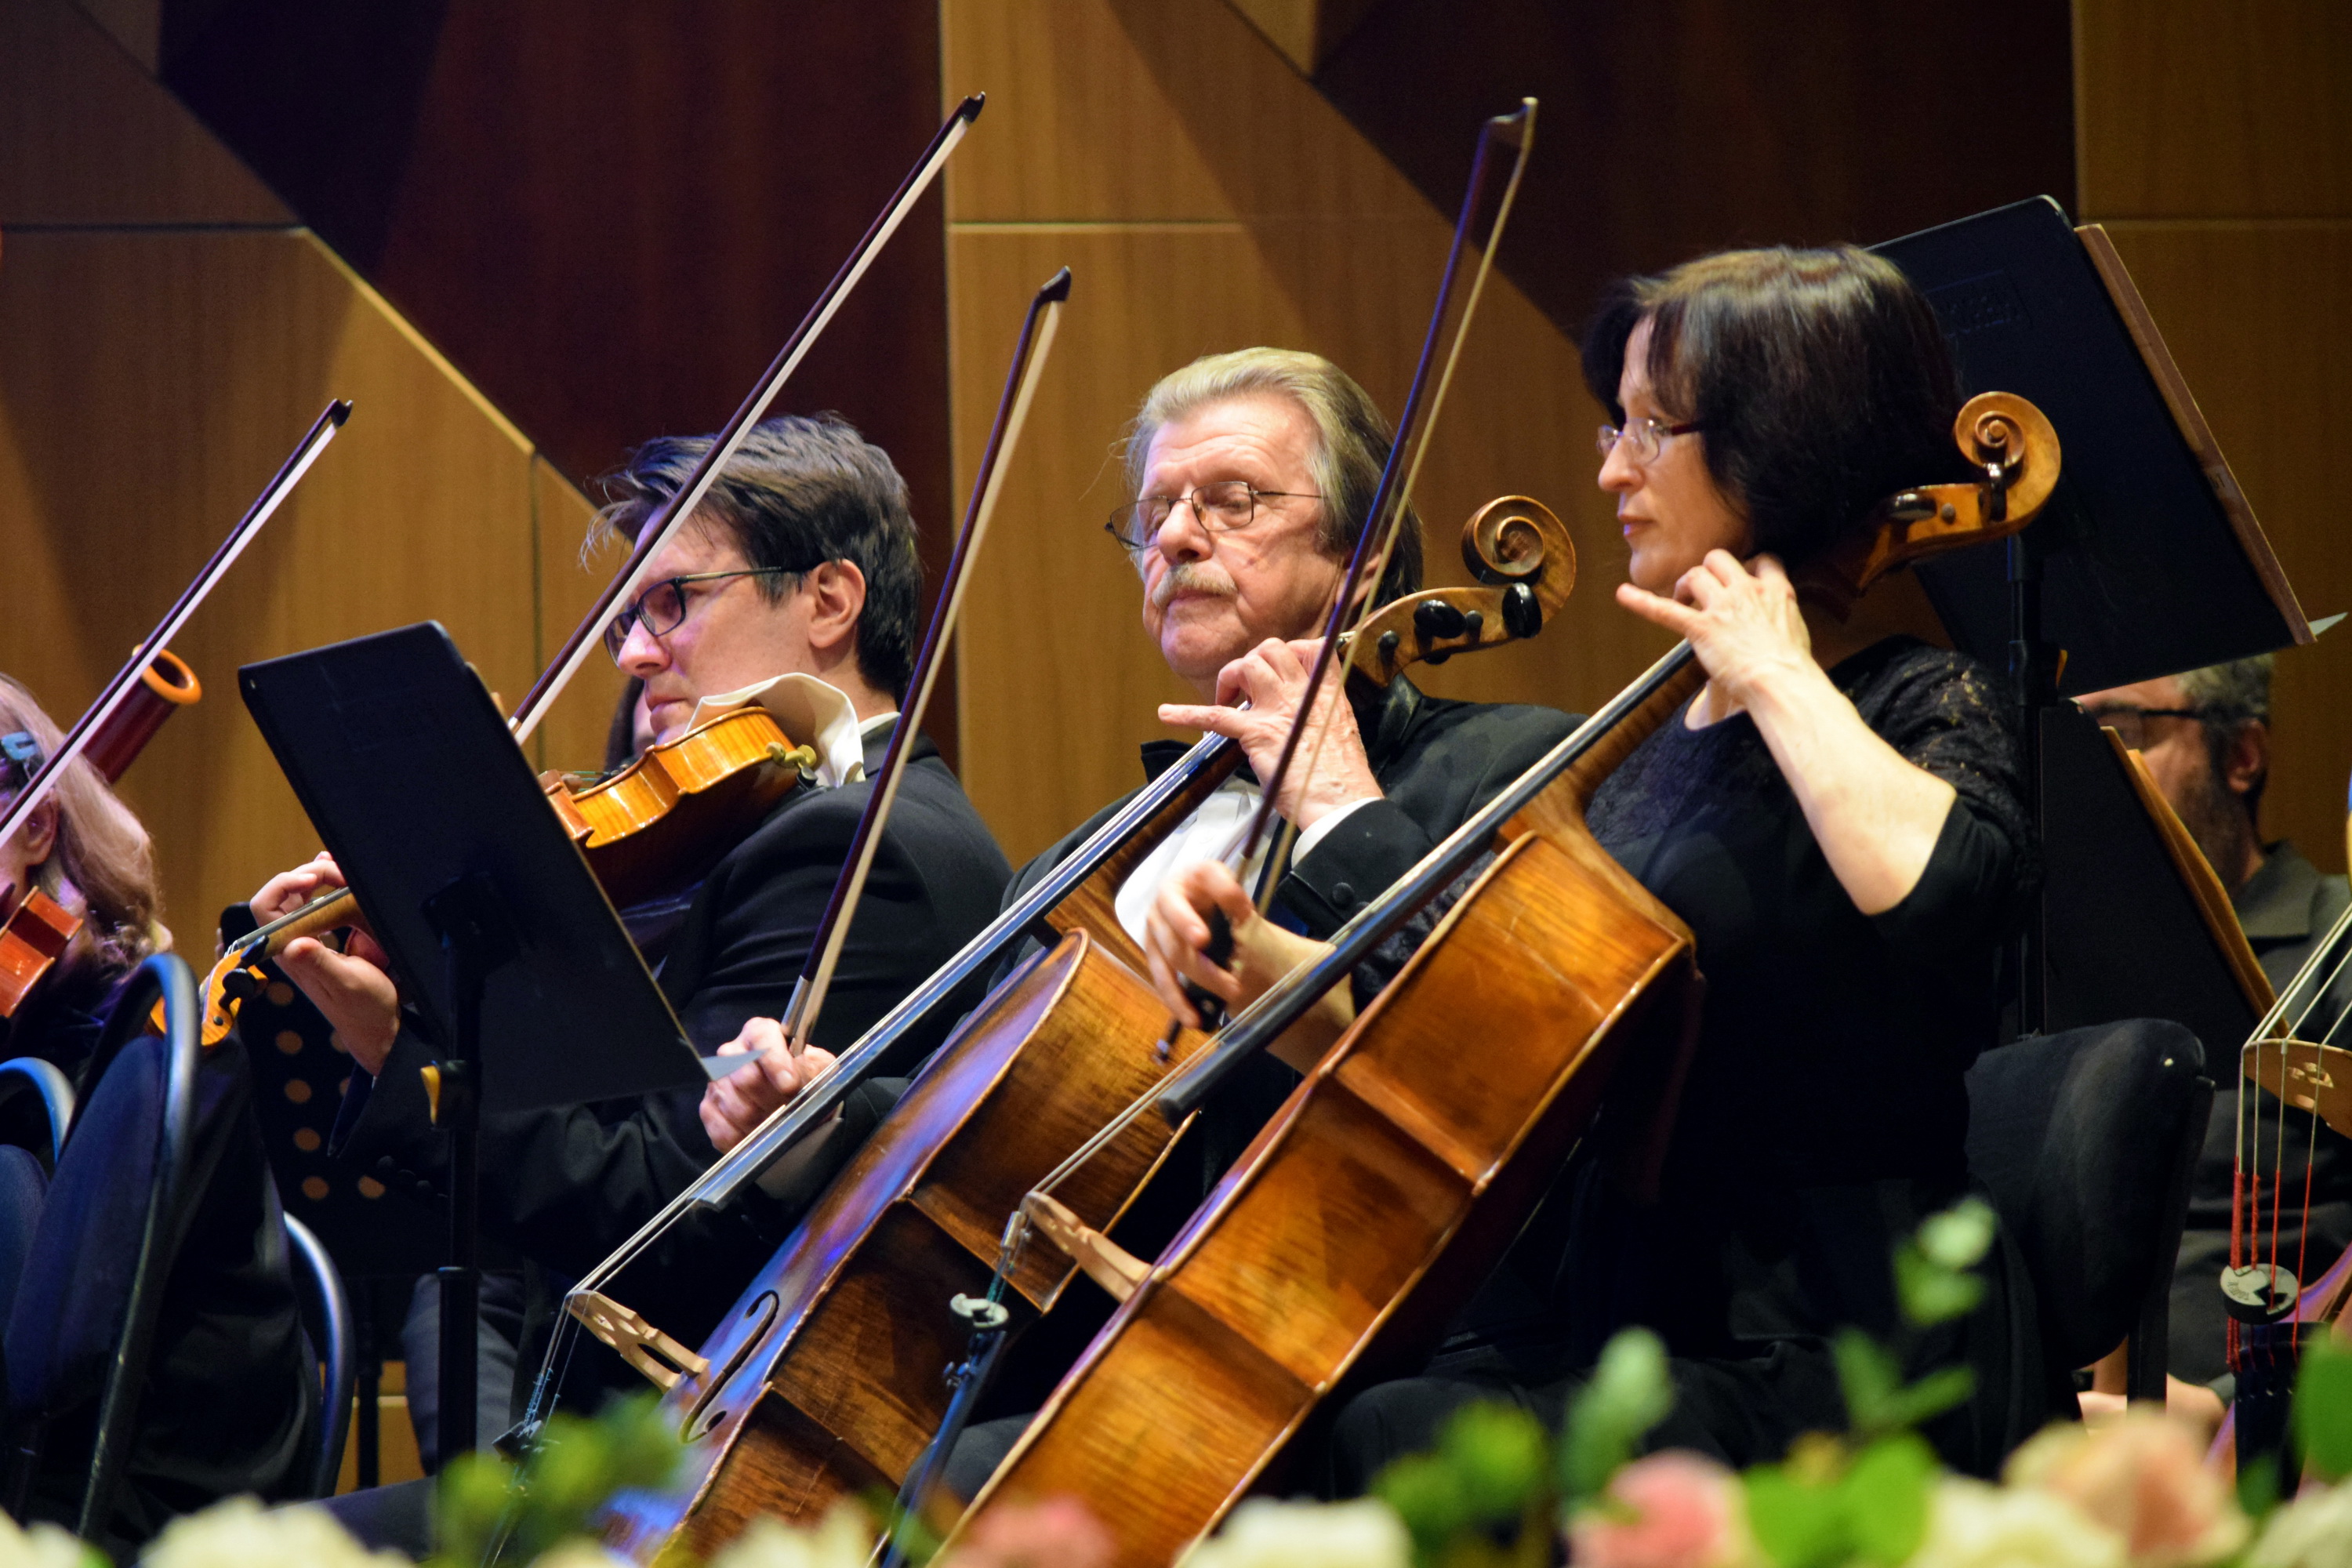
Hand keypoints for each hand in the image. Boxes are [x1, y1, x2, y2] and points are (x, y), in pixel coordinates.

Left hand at [250, 854, 401, 1073]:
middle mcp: (294, 943)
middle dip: (307, 875)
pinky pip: (319, 907)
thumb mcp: (347, 983)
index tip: (313, 878)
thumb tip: (294, 943)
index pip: (266, 908)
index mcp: (292, 952)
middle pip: (283, 896)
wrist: (378, 1027)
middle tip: (337, 873)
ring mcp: (310, 941)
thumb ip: (320, 963)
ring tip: (339, 869)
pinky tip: (342, 879)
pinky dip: (328, 887)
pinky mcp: (326, 941)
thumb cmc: (364, 1008)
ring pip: (300, 898)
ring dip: (317, 878)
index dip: (283, 885)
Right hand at [699, 1016, 838, 1153]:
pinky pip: (722, 1128)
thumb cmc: (808, 1082)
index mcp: (762, 1034)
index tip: (790, 1084)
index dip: (775, 1061)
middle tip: (788, 1110)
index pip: (761, 1037)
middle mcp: (734, 1053)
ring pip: (733, 1105)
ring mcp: (717, 1081)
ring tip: (777, 1124)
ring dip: (759, 1121)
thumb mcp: (820, 1069)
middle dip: (771, 1100)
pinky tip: (759, 1136)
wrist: (799, 1106)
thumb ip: (810, 1067)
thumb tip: (794, 1077)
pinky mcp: (708, 1109)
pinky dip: (744, 1138)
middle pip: (745, 1077)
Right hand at [1141, 860, 1341, 1051]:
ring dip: (1201, 980)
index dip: (1222, 894)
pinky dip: (1179, 1001)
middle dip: (1205, 955)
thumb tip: (1241, 911)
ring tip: (1230, 996)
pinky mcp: (1154, 956)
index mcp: (1192, 877)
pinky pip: (1163, 981)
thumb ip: (1235, 900)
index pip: (1207, 878)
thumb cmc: (1216, 897)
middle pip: (1178, 925)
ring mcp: (1155, 930)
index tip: (1241, 909)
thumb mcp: (1230, 892)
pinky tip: (1195, 1019)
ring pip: (1170, 958)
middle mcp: (1166, 900)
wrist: (1194, 906)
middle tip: (1233, 976)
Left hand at [1158, 639, 1380, 833]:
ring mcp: (1278, 710)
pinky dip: (1187, 713)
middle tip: (1248, 687)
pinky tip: (1168, 714)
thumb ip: (1318, 717)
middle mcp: (1301, 694)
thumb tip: (1297, 720)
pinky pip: (1216, 715)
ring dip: (1231, 676)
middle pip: (1272, 649)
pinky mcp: (1257, 734)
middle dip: (1254, 661)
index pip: (1312, 648)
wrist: (1341, 802)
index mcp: (1326, 694)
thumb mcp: (1340, 734)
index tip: (1282, 667)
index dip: (1292, 651)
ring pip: (1247, 665)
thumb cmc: (1341, 778)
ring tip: (1227, 696)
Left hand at [1616, 551, 1817, 719]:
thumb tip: (1780, 627)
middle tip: (1704, 591)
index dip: (1751, 566)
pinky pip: (1665, 610)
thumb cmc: (1793, 668)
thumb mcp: (1797, 634)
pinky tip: (1623, 594)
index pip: (1764, 560)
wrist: (1781, 681)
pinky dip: (1641, 601)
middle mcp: (1747, 591)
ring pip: (1696, 574)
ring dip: (1685, 585)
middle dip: (1710, 570)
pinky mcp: (1701, 628)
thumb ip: (1783, 620)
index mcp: (1776, 592)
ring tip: (1682, 600)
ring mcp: (1722, 607)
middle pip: (1721, 559)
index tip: (1744, 577)